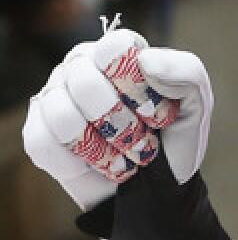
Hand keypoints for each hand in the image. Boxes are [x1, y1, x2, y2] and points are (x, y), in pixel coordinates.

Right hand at [23, 27, 212, 210]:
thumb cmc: (173, 142)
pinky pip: (46, 145)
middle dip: (125, 125)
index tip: (156, 113)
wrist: (159, 190)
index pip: (114, 49)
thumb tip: (147, 61)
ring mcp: (54, 99)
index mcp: (117, 54)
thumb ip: (187, 73)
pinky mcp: (39, 134)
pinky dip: (82, 164)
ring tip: (123, 155)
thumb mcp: (196, 107)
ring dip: (106, 148)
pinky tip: (100, 164)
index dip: (137, 87)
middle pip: (85, 83)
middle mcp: (80, 68)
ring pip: (63, 116)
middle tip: (142, 140)